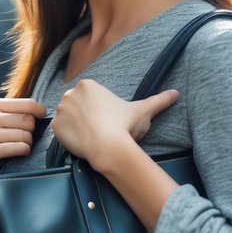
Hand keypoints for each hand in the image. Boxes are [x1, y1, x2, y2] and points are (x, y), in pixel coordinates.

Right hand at [0, 98, 45, 186]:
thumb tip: (42, 110)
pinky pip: (19, 148)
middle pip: (28, 120)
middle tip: (24, 137)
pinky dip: (24, 151)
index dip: (39, 111)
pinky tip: (19, 153)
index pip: (27, 103)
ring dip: (28, 143)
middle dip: (31, 130)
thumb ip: (10, 112)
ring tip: (20, 146)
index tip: (41, 117)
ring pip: (25, 135)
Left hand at [51, 79, 178, 172]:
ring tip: (91, 136)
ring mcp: (60, 110)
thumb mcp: (143, 110)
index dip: (100, 111)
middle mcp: (70, 93)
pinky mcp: (55, 126)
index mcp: (88, 85)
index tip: (108, 121)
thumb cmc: (124, 125)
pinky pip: (60, 130)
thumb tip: (177, 93)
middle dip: (87, 117)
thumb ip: (159, 100)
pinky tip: (81, 142)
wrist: (108, 147)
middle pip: (78, 106)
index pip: (91, 98)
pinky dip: (68, 136)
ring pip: (68, 117)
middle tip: (100, 131)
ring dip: (76, 125)